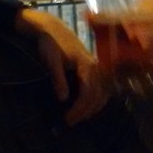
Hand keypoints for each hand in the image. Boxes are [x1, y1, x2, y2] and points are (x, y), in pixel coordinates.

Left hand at [17, 8, 107, 125]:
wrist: (53, 29)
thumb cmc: (50, 44)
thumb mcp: (51, 60)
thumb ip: (58, 78)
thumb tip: (63, 99)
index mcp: (88, 66)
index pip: (88, 93)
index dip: (79, 109)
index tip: (67, 119)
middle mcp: (97, 68)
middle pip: (97, 96)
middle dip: (85, 112)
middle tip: (70, 122)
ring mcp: (98, 68)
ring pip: (102, 94)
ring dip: (92, 108)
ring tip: (78, 118)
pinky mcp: (95, 69)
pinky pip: (102, 88)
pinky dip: (96, 100)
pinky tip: (86, 107)